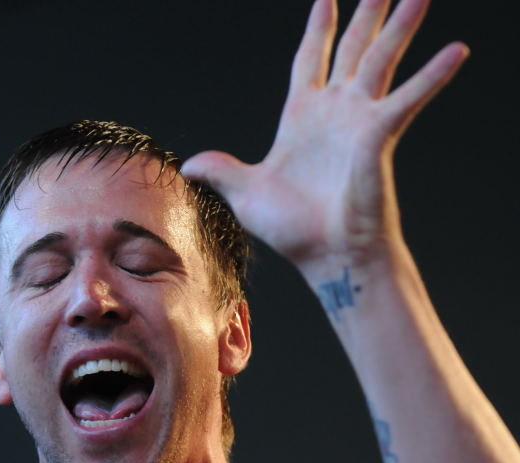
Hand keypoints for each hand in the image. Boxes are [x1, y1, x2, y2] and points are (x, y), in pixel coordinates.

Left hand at [182, 0, 467, 268]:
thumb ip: (223, 171)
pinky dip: (433, 75)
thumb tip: (188, 166)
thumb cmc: (294, 232)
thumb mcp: (246, 196)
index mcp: (301, 118)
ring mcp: (359, 119)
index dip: (319, 28)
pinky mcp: (379, 134)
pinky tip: (457, 49)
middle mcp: (334, 111)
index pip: (311, 59)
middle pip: (353, 47)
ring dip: (401, 23)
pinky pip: (409, 97)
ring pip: (382, 57)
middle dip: (367, 12)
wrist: (327, 257)